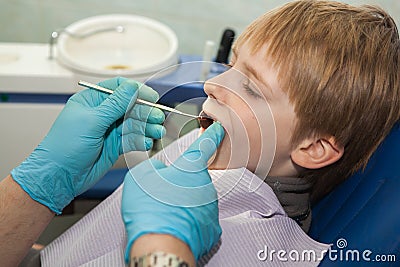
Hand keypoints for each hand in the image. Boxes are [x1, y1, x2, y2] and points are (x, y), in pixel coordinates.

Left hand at [11, 77, 164, 213]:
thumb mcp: (91, 121)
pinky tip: (146, 143)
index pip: (118, 88)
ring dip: (147, 127)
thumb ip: (115, 104)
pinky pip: (132, 140)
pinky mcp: (115, 146)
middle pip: (130, 107)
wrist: (59, 176)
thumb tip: (132, 87)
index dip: (136, 91)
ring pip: (134, 124)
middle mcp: (102, 114)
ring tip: (157, 132)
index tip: (152, 97)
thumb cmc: (65, 147)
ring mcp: (109, 130)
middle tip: (157, 118)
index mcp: (92, 101)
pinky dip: (141, 141)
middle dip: (145, 112)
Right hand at [122, 122, 224, 261]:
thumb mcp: (141, 176)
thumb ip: (154, 166)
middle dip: (181, 184)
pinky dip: (189, 221)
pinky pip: (200, 219)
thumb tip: (161, 170)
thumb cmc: (150, 210)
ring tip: (166, 213)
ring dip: (184, 204)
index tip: (220, 128)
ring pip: (197, 200)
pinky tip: (176, 226)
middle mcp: (206, 186)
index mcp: (192, 168)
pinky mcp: (212, 229)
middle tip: (163, 194)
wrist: (160, 245)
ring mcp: (211, 208)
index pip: (205, 145)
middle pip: (194, 179)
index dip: (213, 134)